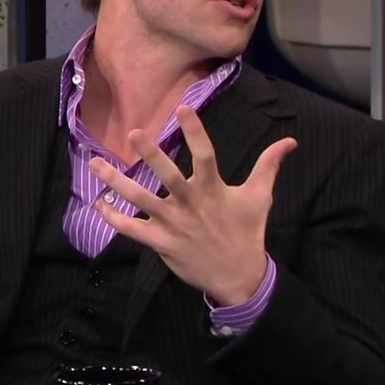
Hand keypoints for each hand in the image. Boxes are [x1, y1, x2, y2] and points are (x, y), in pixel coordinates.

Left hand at [91, 105, 296, 305]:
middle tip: (132, 133)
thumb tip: (290, 141)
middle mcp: (190, 204)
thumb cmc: (247, 232)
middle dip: (151, 155)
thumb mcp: (260, 196)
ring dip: (117, 182)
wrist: (239, 276)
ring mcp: (173, 224)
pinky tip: (98, 204)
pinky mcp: (162, 243)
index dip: (195, 131)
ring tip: (95, 164)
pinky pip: (133, 230)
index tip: (183, 108)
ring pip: (141, 200)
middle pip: (169, 176)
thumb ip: (268, 165)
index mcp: (213, 189)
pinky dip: (114, 218)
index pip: (205, 154)